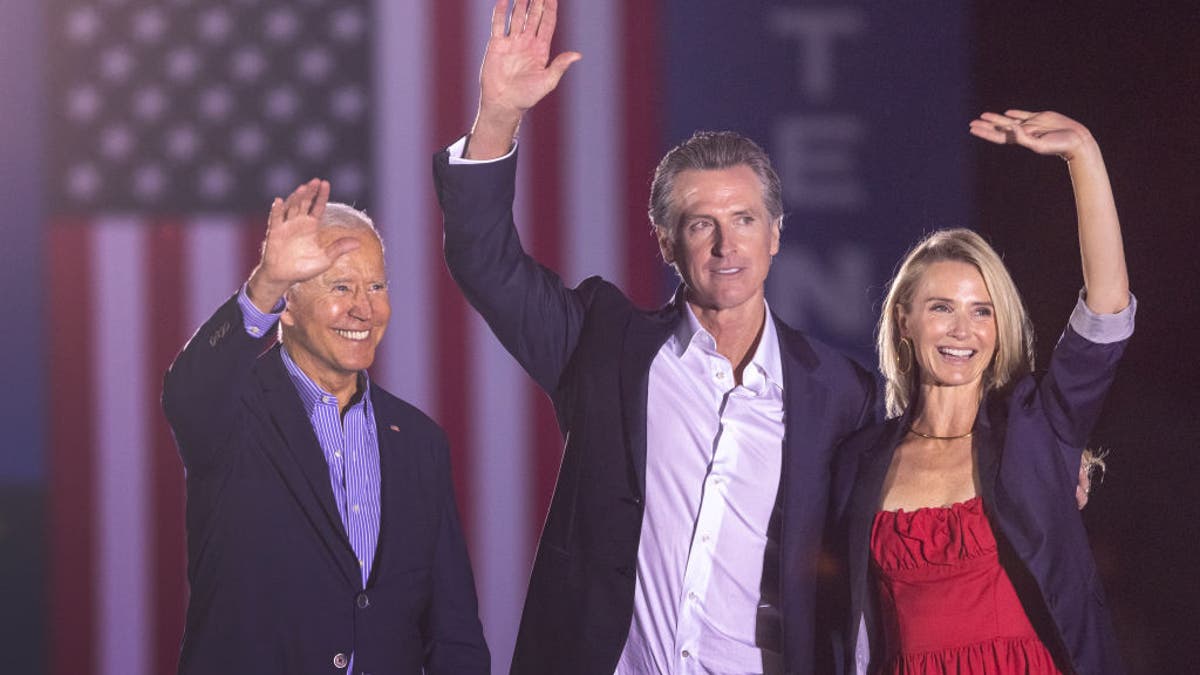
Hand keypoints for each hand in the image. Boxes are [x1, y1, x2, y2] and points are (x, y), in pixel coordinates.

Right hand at [246, 179, 360, 311]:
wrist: (284, 278)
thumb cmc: (304, 269)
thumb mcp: (325, 259)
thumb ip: (339, 249)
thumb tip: (358, 243)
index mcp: (311, 226)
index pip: (317, 206)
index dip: (321, 195)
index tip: (326, 183)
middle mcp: (298, 222)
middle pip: (304, 202)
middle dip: (310, 192)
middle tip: (316, 181)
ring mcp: (286, 226)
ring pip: (291, 207)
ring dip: (296, 197)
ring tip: (303, 188)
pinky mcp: (274, 232)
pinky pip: (275, 219)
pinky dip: (276, 210)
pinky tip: (279, 201)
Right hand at [467, 0, 581, 157]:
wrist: (503, 104)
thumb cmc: (526, 97)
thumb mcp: (547, 82)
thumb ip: (560, 66)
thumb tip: (577, 55)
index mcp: (540, 50)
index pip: (547, 23)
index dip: (550, 8)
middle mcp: (527, 43)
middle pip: (533, 16)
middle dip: (537, 2)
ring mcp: (511, 42)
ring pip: (517, 17)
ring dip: (520, 3)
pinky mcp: (496, 45)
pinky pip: (498, 24)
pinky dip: (500, 12)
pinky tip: (503, 0)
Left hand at [969, 109, 1096, 161]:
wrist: (1076, 140)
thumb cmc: (1058, 145)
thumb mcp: (1039, 144)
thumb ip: (1024, 137)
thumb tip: (1011, 127)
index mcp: (1021, 139)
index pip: (998, 136)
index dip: (985, 132)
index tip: (972, 129)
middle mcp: (1024, 132)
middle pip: (1000, 128)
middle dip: (986, 125)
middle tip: (972, 122)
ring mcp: (1032, 124)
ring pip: (1009, 120)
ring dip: (996, 118)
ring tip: (983, 116)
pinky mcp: (1041, 117)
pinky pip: (1024, 114)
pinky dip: (1015, 113)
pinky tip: (1007, 112)